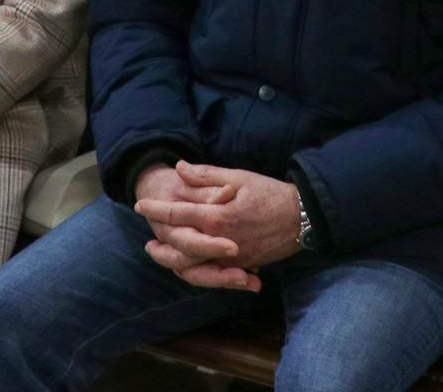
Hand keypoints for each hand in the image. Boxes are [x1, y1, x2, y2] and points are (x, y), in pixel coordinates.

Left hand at [135, 161, 300, 289]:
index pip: (178, 215)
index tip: (140, 205)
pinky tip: (187, 264)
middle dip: (161, 248)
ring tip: (162, 256)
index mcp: (218, 218)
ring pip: (195, 269)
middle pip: (180, 251)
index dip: (156, 209)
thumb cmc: (270, 194)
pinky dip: (197, 272)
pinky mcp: (242, 266)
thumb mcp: (239, 177)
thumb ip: (206, 175)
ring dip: (175, 263)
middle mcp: (221, 243)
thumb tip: (180, 168)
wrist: (302, 218)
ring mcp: (232, 259)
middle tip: (147, 242)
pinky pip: (213, 274)